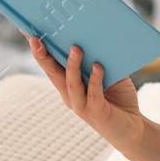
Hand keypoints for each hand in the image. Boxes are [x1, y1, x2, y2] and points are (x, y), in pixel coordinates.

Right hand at [21, 30, 145, 154]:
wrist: (131, 128)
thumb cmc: (117, 98)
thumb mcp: (108, 74)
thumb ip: (98, 60)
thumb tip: (96, 37)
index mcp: (68, 85)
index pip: (50, 65)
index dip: (39, 50)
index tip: (28, 32)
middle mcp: (70, 96)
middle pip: (53, 74)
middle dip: (43, 56)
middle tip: (36, 38)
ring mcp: (82, 106)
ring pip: (71, 84)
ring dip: (72, 65)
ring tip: (75, 48)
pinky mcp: (97, 113)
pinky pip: (93, 94)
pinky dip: (95, 80)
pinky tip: (98, 67)